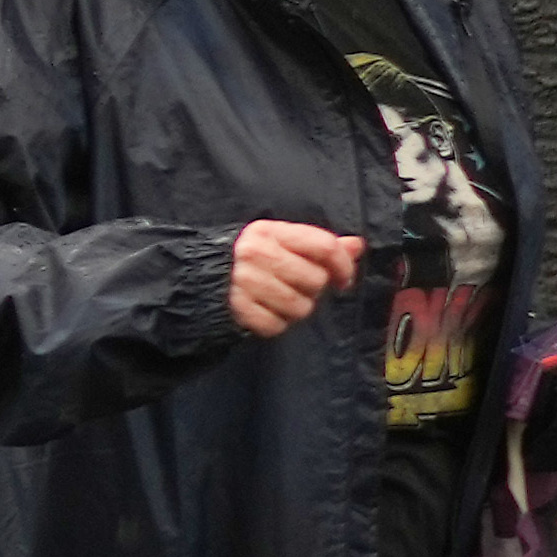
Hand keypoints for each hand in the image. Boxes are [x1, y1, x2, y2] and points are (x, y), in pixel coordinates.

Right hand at [222, 222, 373, 342]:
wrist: (199, 276)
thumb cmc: (252, 258)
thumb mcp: (282, 242)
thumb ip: (320, 245)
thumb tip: (357, 246)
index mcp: (270, 231)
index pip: (324, 247)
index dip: (343, 265)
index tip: (344, 279)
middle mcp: (255, 254)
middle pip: (315, 279)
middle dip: (315, 289)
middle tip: (300, 287)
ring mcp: (243, 282)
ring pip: (300, 306)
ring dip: (298, 308)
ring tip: (283, 299)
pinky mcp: (235, 308)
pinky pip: (275, 325)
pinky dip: (277, 323)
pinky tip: (268, 311)